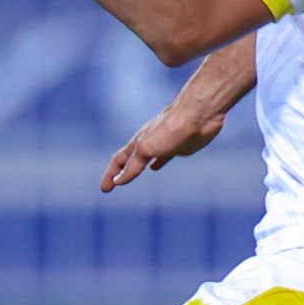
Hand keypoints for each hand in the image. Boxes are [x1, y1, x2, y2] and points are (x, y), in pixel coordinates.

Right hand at [101, 95, 225, 191]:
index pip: (118, 161)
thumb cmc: (171, 128)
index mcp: (138, 143)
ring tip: (129, 176)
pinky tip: (155, 167)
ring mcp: (164, 145)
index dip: (110, 175)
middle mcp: (149, 143)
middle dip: (118, 172)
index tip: (104, 189)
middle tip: (111, 184)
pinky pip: (164, 157)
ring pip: (145, 159)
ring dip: (136, 168)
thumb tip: (118, 180)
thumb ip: (133, 165)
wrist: (199, 115)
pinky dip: (157, 163)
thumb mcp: (147, 148)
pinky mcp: (179, 147)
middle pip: (129, 160)